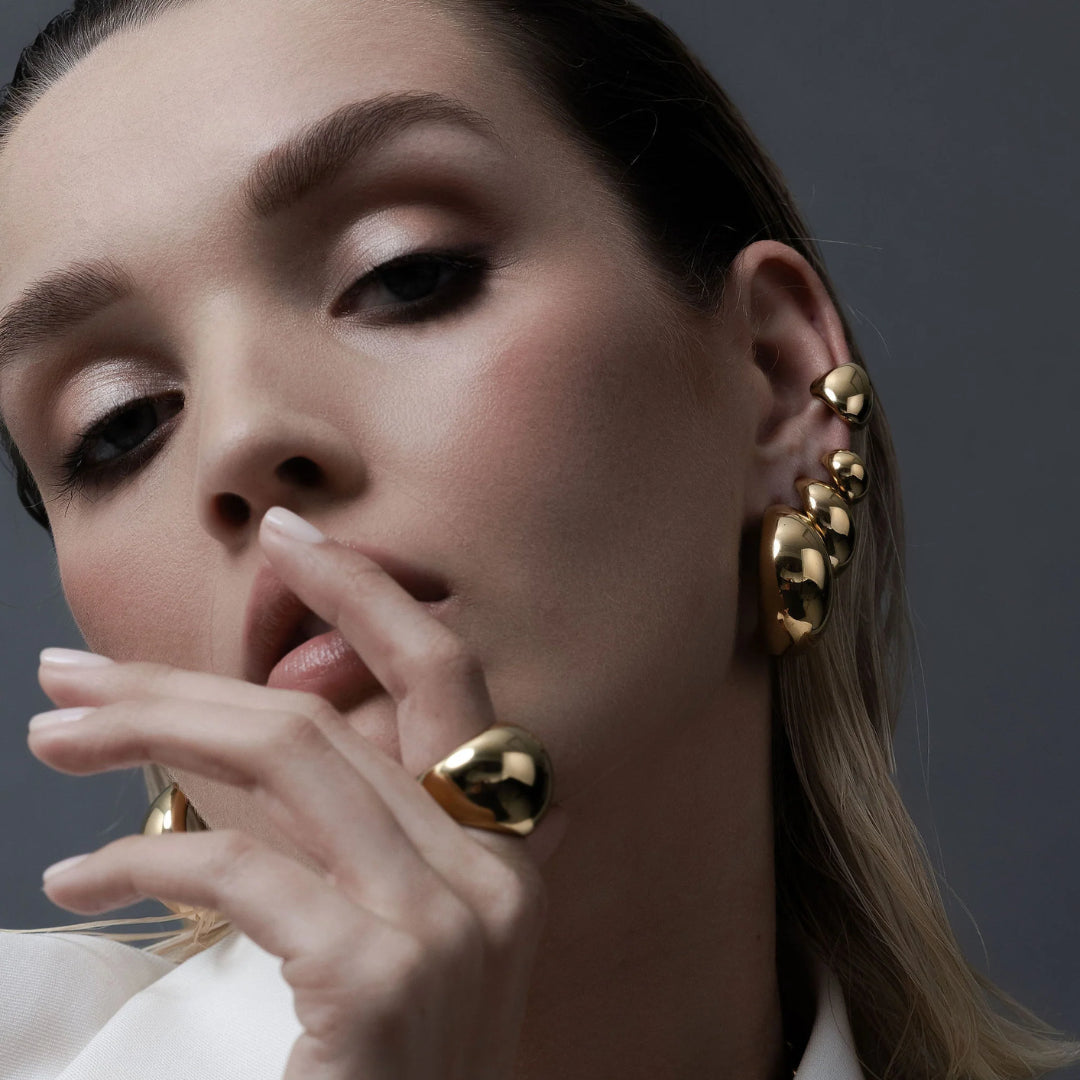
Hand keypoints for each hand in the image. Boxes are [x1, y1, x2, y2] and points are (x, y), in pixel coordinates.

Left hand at [28, 506, 567, 1079]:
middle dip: (189, 678)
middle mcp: (493, 871)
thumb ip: (413, 851)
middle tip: (72, 670)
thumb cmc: (401, 1078)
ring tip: (56, 734)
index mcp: (505, 852)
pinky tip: (83, 866)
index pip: (451, 681)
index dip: (374, 597)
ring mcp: (445, 919)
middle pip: (329, 716)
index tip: (292, 540)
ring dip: (150, 734)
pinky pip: (239, 866)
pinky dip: (147, 852)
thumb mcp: (422, 951)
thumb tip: (374, 763)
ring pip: (286, 759)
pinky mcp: (378, 976)